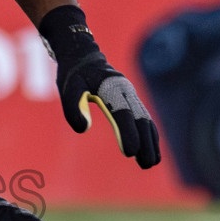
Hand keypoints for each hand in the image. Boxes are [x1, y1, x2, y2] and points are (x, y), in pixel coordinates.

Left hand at [39, 5, 161, 169]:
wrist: (84, 56)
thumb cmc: (74, 75)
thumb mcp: (67, 88)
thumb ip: (73, 107)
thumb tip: (84, 128)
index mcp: (110, 88)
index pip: (121, 114)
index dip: (127, 133)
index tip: (130, 153)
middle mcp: (125, 91)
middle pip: (140, 119)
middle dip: (145, 142)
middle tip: (147, 164)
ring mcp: (131, 95)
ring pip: (145, 120)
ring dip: (150, 141)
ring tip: (151, 163)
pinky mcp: (131, 100)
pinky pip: (144, 118)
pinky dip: (150, 134)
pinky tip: (152, 149)